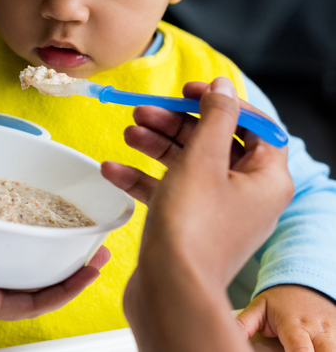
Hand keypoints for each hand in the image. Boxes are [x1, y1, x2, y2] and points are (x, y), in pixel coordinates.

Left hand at [0, 166, 110, 351]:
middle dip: (55, 241)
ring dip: (71, 265)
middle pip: (18, 254)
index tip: (47, 196)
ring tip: (98, 246)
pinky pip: (26, 300)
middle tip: (82, 224)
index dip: (22, 212)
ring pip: (33, 280)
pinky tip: (86, 270)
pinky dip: (61, 288)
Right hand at [103, 79, 292, 284]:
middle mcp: (245, 195)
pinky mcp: (187, 226)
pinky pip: (167, 193)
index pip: (253, 125)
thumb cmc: (192, 226)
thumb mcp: (203, 159)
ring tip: (128, 133)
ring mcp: (215, 212)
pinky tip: (112, 170)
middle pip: (213, 142)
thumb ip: (214, 116)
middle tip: (145, 112)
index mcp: (266, 178)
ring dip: (155, 146)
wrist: (169, 290)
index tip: (189, 90)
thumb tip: (222, 86)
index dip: (220, 102)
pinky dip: (143, 179)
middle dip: (176, 124)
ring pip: (186, 166)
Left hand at [238, 285, 335, 350]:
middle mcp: (318, 329)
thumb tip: (230, 336)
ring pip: (335, 349)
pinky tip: (319, 348)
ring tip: (311, 349)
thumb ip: (244, 323)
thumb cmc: (280, 299)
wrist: (306, 282)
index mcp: (294, 324)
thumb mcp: (259, 307)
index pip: (300, 350)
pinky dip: (330, 348)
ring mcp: (334, 330)